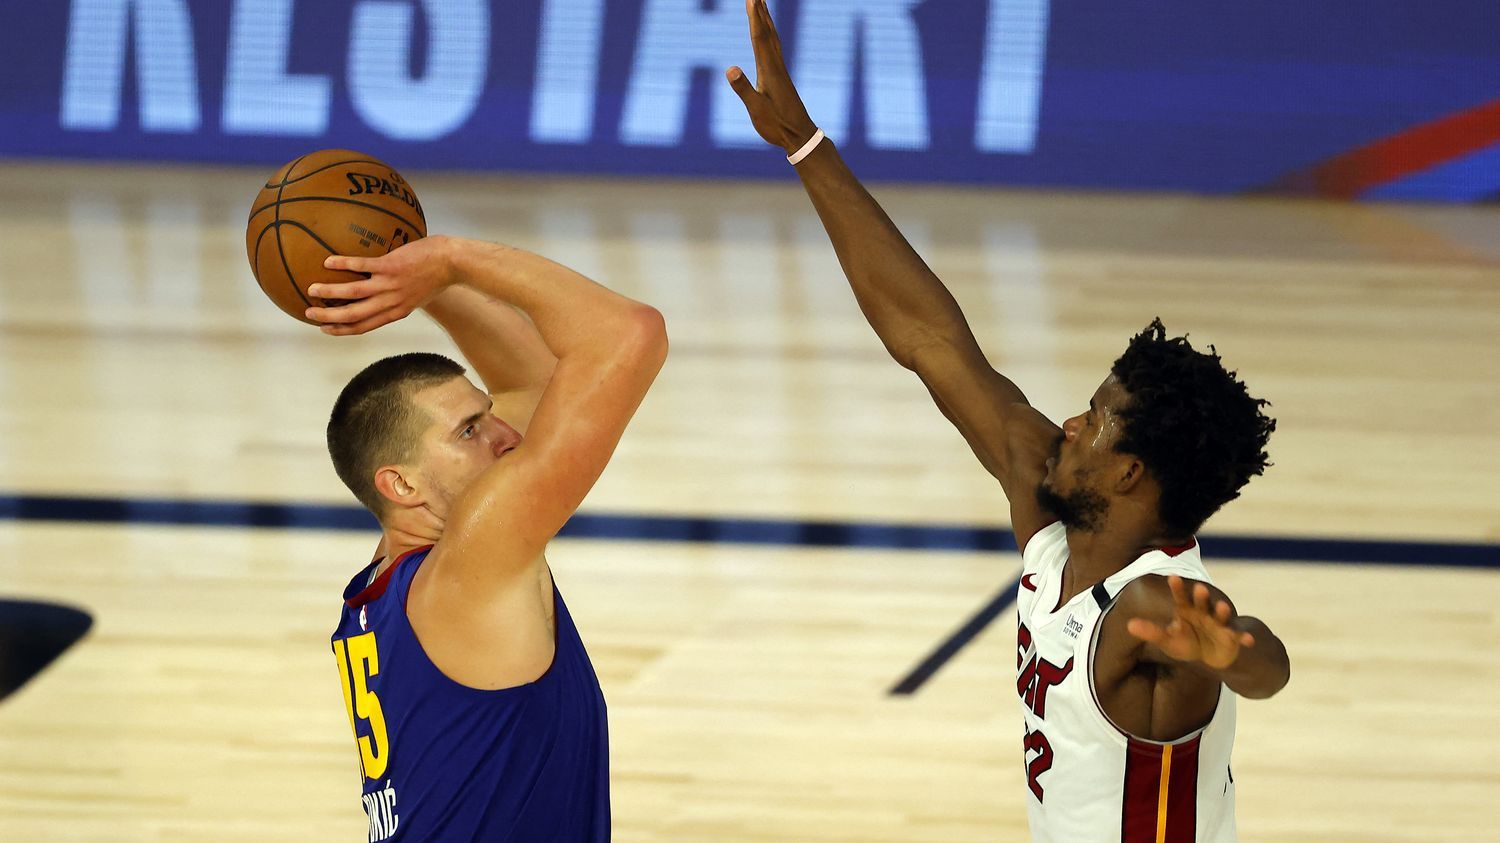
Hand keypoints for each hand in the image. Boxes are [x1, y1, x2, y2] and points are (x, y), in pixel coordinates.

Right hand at [305, 235, 458, 334]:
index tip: (326, 329)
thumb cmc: (437, 276)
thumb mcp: (418, 296)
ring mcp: (390, 285)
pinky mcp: (390, 266)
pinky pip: (361, 266)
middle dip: (330, 317)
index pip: (364, 326)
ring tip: (312, 289)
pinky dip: (343, 265)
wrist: (453, 262)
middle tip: (310, 313)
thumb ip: (399, 298)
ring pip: (353, 293)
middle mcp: (391, 302)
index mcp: (396, 311)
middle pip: (354, 315)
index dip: (343, 330)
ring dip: (330, 292)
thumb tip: (384, 293)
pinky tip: (327, 262)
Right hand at [725, 0, 818, 152]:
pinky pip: (774, 49)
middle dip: (761, 12)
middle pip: (768, 32)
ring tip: (761, 5)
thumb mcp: (756, 109)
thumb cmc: (777, 125)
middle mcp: (776, 66)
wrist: (799, 135)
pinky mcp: (781, 77)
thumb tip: (730, 69)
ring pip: (773, 39)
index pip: (759, 38)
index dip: (754, 17)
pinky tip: (768, 36)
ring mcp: (780, 71)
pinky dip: (769, 36)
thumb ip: (743, 89)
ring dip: (766, 20)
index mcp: (769, 71)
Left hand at [1126, 576, 1255, 670]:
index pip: (1180, 598)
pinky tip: (1249, 640)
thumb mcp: (1167, 640)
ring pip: (1221, 616)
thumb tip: (1129, 625)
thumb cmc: (1186, 643)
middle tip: (1199, 588)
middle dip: (1201, 597)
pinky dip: (1244, 638)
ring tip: (1222, 606)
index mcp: (1187, 611)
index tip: (1172, 576)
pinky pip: (1239, 637)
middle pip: (1202, 603)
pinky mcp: (1232, 638)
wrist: (1211, 655)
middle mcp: (1204, 614)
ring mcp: (1219, 624)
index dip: (1177, 588)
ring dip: (1222, 611)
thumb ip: (1151, 632)